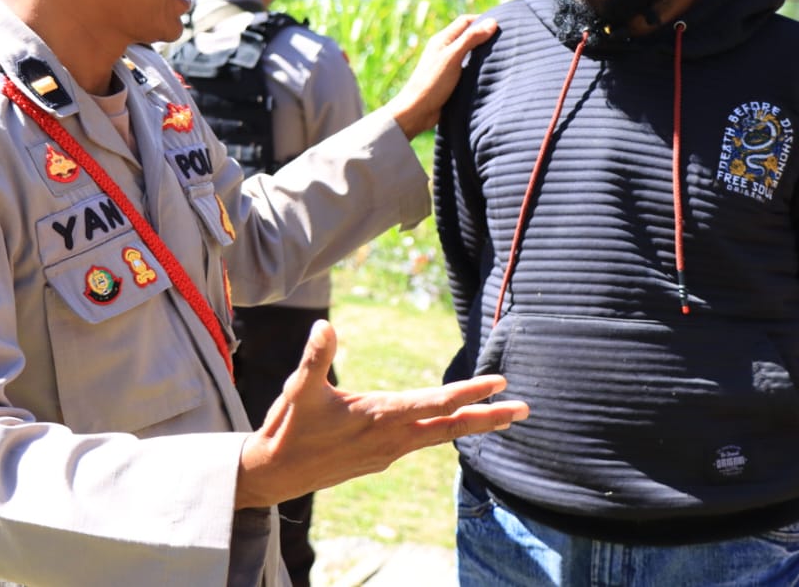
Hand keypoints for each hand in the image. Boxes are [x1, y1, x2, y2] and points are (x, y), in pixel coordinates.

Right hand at [234, 320, 527, 509]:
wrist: (273, 474)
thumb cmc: (288, 428)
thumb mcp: (299, 389)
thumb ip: (316, 356)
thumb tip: (324, 324)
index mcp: (379, 417)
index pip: (435, 403)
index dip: (468, 392)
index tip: (499, 383)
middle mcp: (392, 439)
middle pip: (451, 427)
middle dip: (489, 418)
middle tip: (525, 409)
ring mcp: (388, 452)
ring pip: (440, 437)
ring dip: (472, 425)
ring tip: (501, 417)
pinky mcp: (381, 458)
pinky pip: (423, 443)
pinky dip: (446, 432)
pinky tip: (453, 426)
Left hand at [381, 14, 498, 138]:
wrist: (417, 111)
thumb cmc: (433, 83)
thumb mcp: (453, 57)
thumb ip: (471, 39)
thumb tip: (493, 22)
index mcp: (442, 39)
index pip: (465, 21)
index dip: (482, 20)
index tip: (503, 24)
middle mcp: (445, 50)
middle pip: (468, 35)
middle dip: (485, 36)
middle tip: (506, 40)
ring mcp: (447, 65)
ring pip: (469, 53)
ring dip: (483, 53)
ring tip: (502, 55)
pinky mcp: (451, 79)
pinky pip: (468, 68)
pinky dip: (478, 67)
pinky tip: (489, 72)